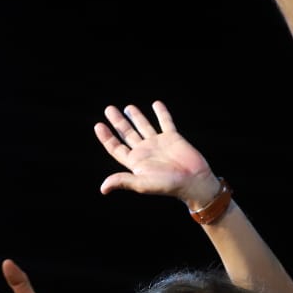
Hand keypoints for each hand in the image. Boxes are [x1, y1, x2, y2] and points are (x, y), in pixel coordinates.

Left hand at [94, 100, 219, 207]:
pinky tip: (156, 104)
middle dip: (118, 122)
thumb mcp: (142, 183)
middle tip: (109, 109)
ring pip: (144, 127)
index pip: (116, 148)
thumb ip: (123, 181)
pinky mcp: (173, 138)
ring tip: (127, 107)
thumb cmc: (168, 185)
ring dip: (136, 117)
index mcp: (136, 162)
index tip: (99, 125)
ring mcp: (159, 144)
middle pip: (127, 134)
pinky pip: (166, 122)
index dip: (107, 137)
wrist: (193, 181)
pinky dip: (161, 113)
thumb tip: (103, 189)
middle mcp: (145, 152)